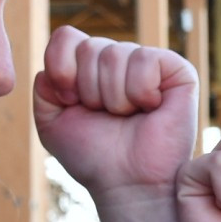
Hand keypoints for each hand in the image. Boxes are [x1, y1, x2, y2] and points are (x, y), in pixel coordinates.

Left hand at [33, 27, 196, 221]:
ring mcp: (150, 63)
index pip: (67, 37)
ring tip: (128, 116)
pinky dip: (140, 91)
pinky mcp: (178, 71)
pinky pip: (145, 59)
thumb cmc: (93, 156)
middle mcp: (120, 58)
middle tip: (106, 116)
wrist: (126, 184)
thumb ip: (43, 86)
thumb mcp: (51, 121)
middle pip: (89, 47)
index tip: (72, 103)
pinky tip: (150, 109)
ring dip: (114, 97)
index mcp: (91, 65)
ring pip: (115, 54)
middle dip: (89, 91)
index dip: (62, 70)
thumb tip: (58, 62)